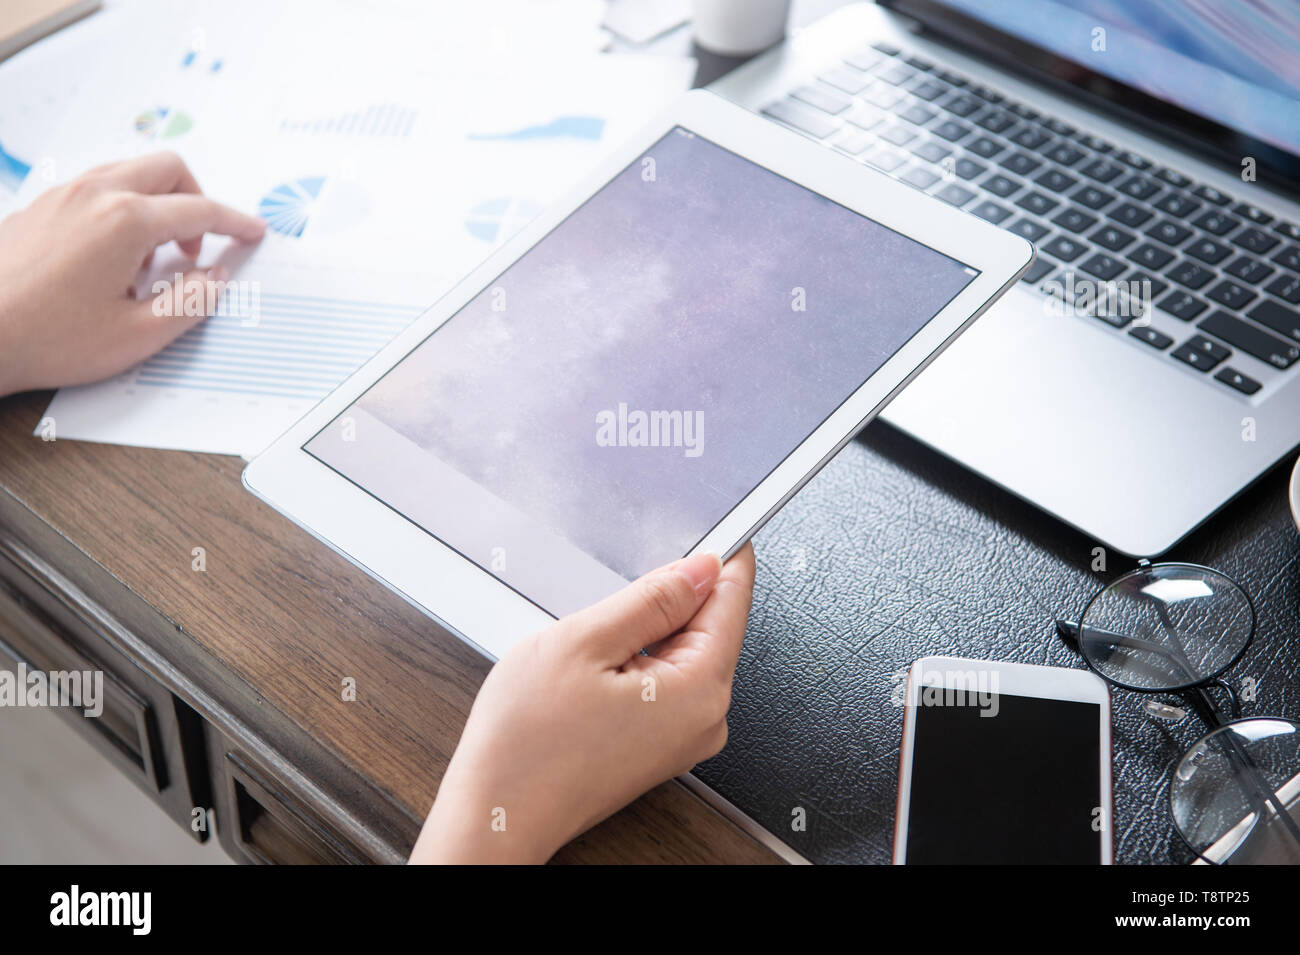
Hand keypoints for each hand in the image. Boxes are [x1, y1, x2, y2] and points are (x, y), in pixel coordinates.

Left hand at [0, 152, 264, 397]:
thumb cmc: (46, 338)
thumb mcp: (137, 336)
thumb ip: (191, 303)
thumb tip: (215, 278)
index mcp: (126, 222)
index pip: (199, 211)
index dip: (235, 223)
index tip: (252, 233)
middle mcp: (95, 195)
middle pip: (168, 169)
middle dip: (197, 200)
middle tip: (197, 248)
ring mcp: (63, 195)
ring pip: (130, 172)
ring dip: (158, 202)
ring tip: (154, 257)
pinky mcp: (40, 206)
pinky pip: (97, 187)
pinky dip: (123, 207)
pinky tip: (114, 256)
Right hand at [410, 544, 755, 863]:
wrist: (495, 816)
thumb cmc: (526, 745)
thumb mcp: (584, 642)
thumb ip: (652, 598)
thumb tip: (702, 568)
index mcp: (700, 689)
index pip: (733, 599)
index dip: (720, 556)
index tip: (714, 527)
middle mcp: (706, 719)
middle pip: (708, 626)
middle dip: (668, 599)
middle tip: (612, 601)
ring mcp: (684, 737)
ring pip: (681, 652)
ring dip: (644, 633)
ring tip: (589, 650)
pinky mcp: (660, 745)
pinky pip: (665, 682)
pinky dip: (635, 661)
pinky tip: (592, 673)